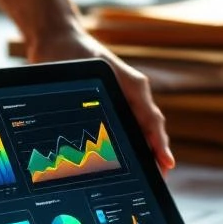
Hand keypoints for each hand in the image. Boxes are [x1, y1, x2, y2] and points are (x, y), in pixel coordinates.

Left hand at [29, 28, 174, 170]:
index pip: (152, 122)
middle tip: (156, 181)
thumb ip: (121, 94)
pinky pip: (118, 136)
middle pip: (147, 133)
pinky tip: (118, 170)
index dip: (159, 144)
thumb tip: (143, 127)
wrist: (56, 42)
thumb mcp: (100, 71)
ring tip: (143, 180)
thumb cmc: (78, 54)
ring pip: (134, 136)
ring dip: (140, 157)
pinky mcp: (104, 112)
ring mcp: (118, 106)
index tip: (166, 162)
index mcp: (134, 89)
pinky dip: (122, 153)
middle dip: (153, 157)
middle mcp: (130, 99)